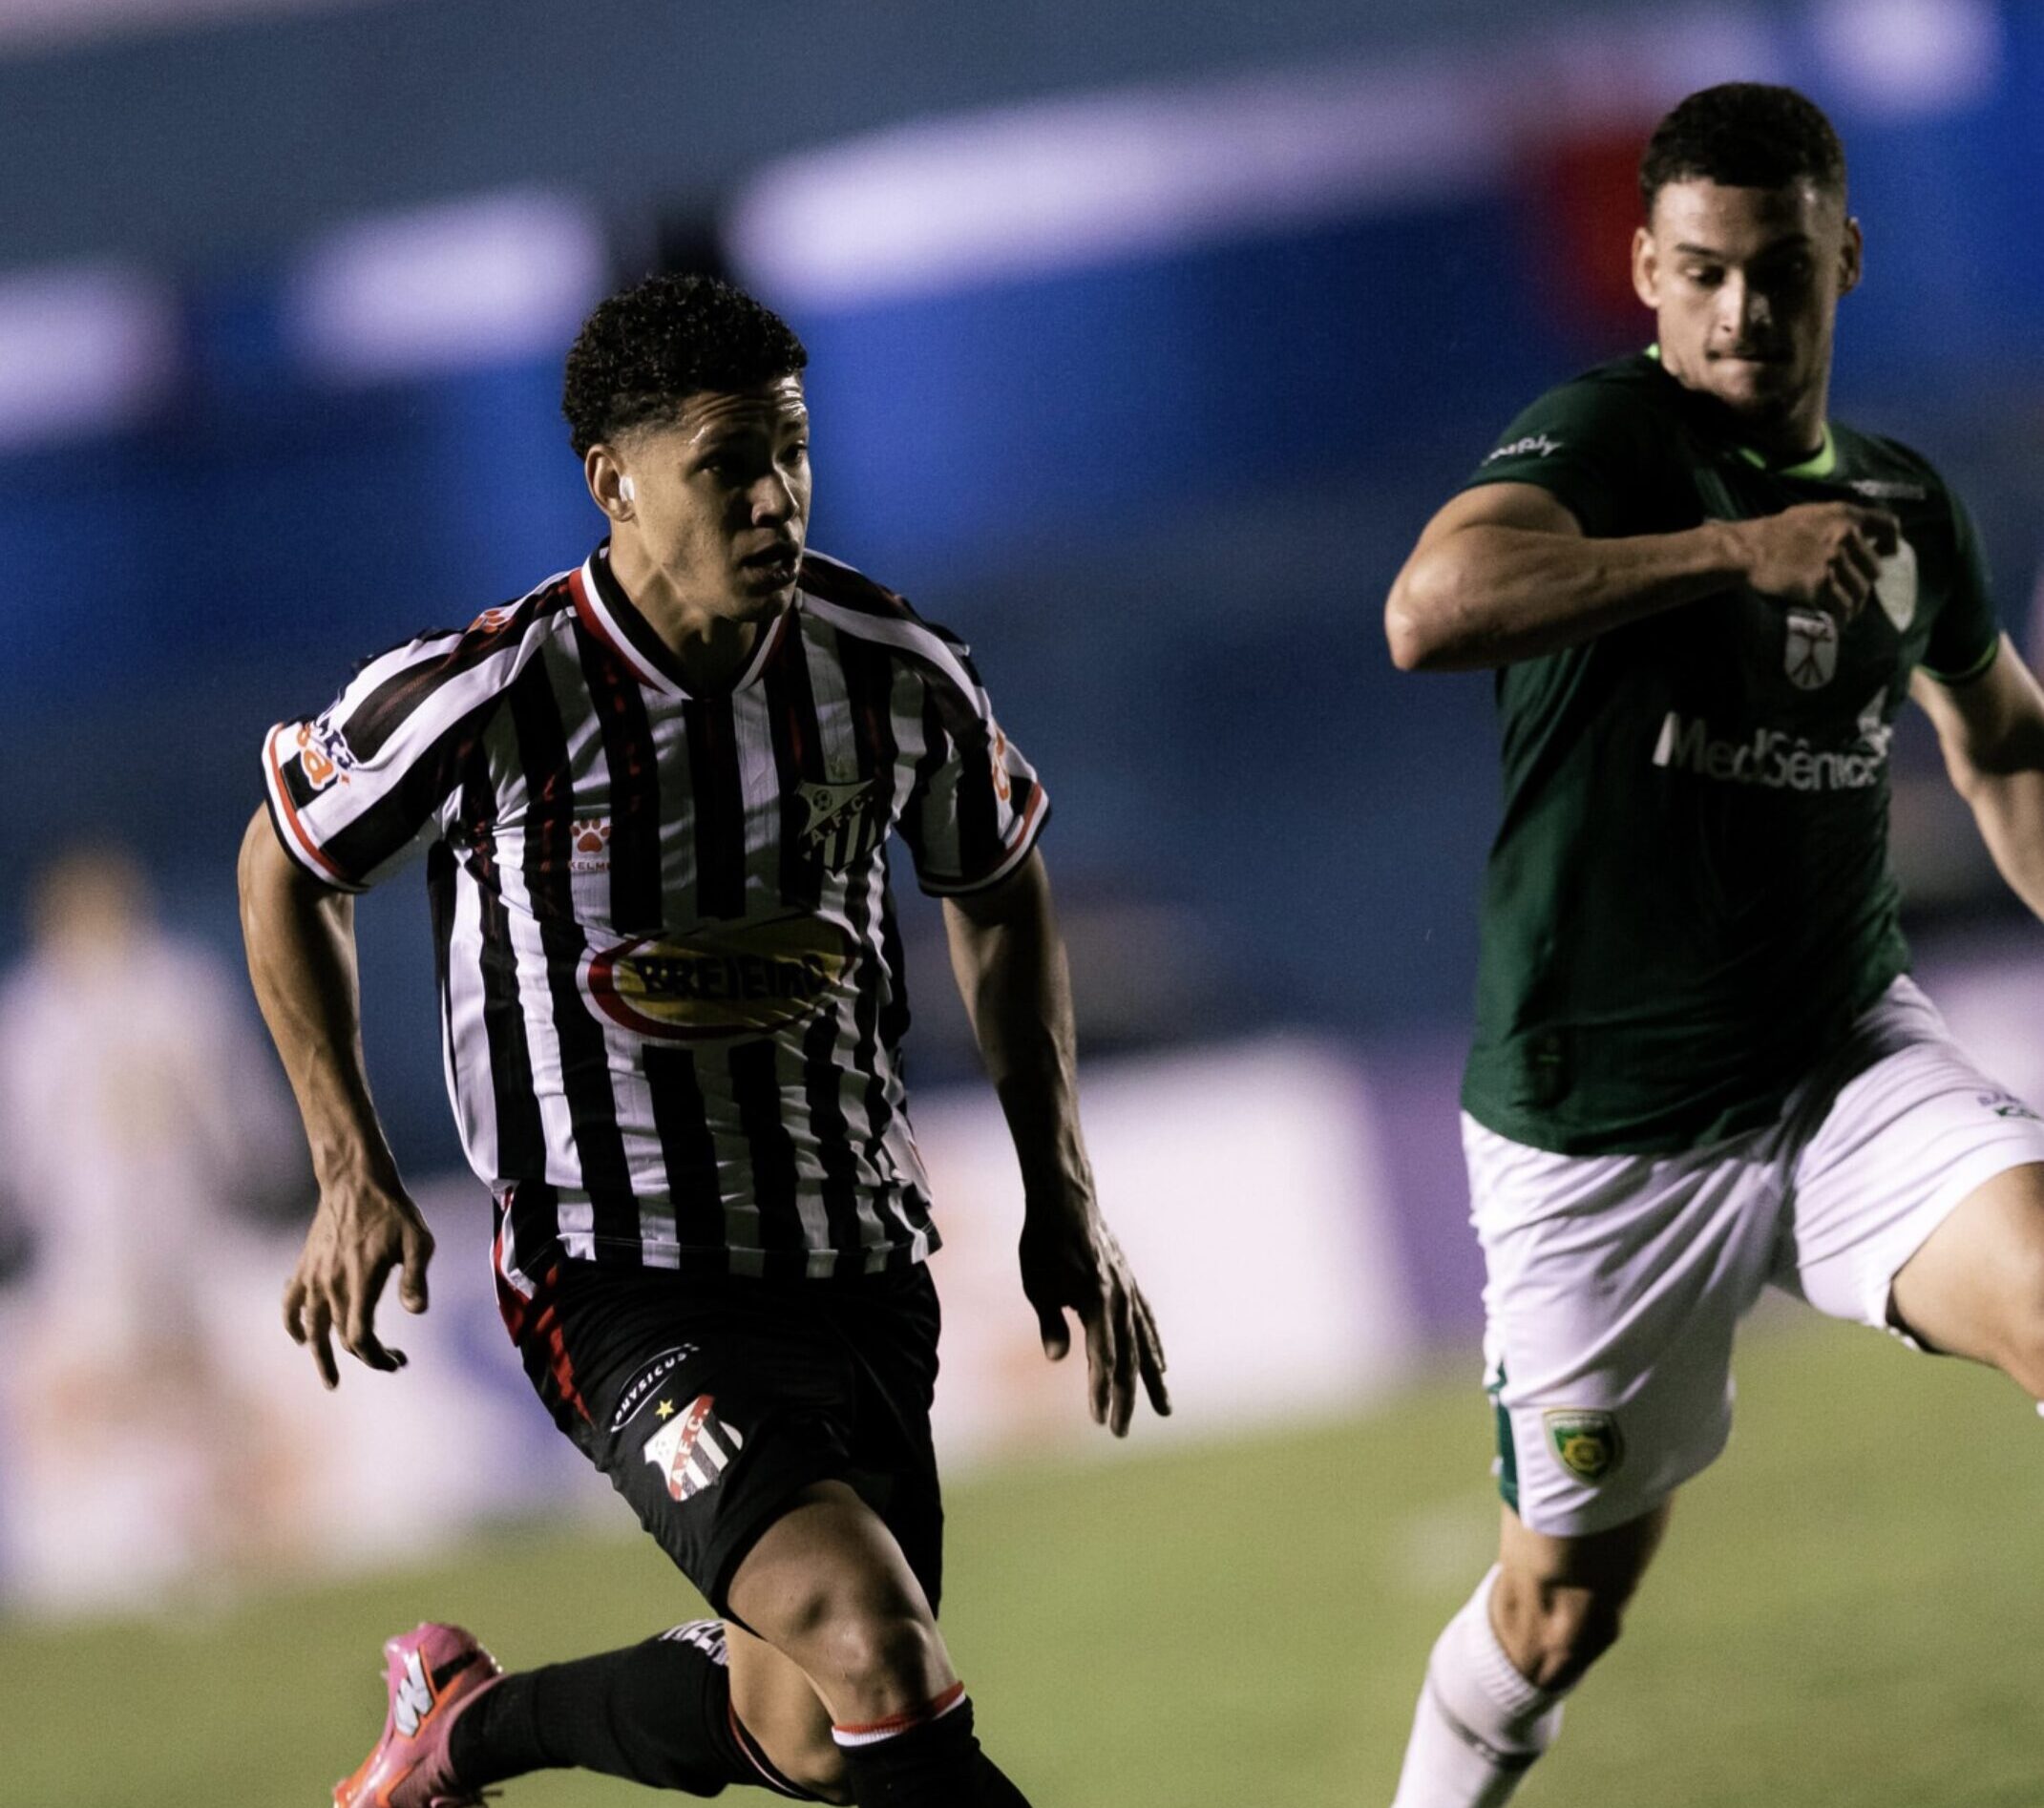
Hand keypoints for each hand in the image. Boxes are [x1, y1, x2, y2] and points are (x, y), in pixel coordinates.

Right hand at [282, 1177, 432, 1387]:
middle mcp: (331, 1285)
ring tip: (332, 1379)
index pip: (360, 1338)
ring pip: (310, 1329)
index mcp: (359, 1282)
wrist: (356, 1181)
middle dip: (366, 1356)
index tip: (398, 1360)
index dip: (378, 1358)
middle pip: (339, 1339)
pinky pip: (290, 1304)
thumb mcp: (418, 1241)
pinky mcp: (304, 1267)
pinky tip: (301, 1338)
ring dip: (320, 1357)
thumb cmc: (394, 1211)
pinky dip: (293, 1324)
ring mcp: (313, 1277)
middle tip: (390, 1360)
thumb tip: (418, 1312)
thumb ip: (416, 1278)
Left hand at [1019, 1203, 1169, 1435]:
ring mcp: (1129, 1291)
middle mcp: (1120, 1299)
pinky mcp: (1130, 1283)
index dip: (1100, 1391)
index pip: (1102, 1356)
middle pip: (1128, 1357)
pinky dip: (1155, 1345)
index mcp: (1096, 1300)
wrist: (1066, 1200)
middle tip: (1121, 1432)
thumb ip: (1050, 1323)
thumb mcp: (1037, 1284)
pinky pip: (1147, 1321)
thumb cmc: (1044, 1242)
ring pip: (1145, 1342)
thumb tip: (1056, 1361)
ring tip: (1164, 1409)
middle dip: (1125, 1397)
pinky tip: (1161, 1364)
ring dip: (1153, 1378)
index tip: (1097, 1421)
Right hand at [1731, 503, 1899, 620]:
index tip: (1888, 553)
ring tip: (1847, 612)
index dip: (1892, 542)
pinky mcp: (1820, 585)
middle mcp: (1845, 536)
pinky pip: (1842, 606)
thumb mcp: (1811, 515)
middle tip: (1854, 590)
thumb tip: (1864, 537)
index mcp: (1845, 515)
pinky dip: (1842, 616)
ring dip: (1855, 605)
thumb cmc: (1774, 532)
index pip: (1888, 525)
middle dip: (1864, 581)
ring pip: (1861, 591)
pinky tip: (1837, 620)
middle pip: (1873, 568)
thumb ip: (1839, 523)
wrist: (1748, 551)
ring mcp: (1833, 561)